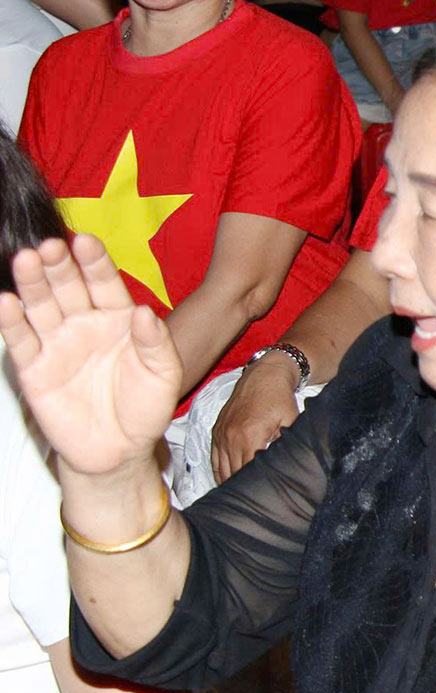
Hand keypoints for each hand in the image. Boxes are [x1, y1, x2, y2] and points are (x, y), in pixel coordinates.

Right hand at [0, 237, 182, 475]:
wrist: (119, 451)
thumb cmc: (146, 408)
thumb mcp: (163, 375)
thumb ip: (155, 343)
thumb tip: (144, 313)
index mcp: (118, 318)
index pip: (104, 282)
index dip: (94, 262)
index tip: (86, 241)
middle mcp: (84, 324)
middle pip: (68, 287)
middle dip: (59, 266)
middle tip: (51, 247)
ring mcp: (57, 344)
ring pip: (41, 306)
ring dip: (32, 284)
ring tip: (26, 261)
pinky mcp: (35, 369)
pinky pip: (21, 341)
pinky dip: (11, 322)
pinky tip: (6, 302)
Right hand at [210, 353, 300, 482]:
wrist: (264, 374)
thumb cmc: (280, 398)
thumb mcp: (290, 421)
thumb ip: (285, 443)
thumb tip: (286, 464)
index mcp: (250, 436)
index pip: (249, 471)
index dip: (256, 484)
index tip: (264, 493)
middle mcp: (231, 437)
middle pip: (233, 473)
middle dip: (243, 486)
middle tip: (253, 499)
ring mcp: (221, 434)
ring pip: (221, 469)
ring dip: (229, 482)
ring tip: (239, 495)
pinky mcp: (216, 430)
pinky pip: (214, 459)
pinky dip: (219, 471)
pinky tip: (225, 482)